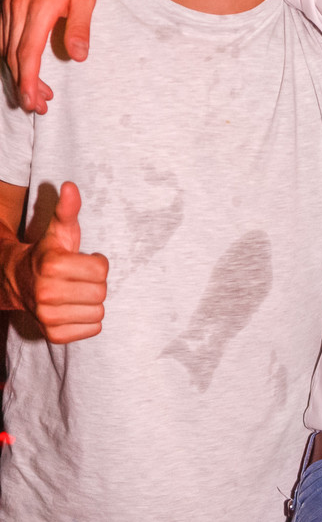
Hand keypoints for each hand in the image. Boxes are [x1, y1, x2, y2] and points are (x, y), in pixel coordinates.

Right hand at [1, 0, 101, 113]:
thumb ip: (80, 28)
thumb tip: (78, 57)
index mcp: (38, 8)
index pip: (28, 54)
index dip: (29, 82)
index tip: (34, 102)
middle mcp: (17, 6)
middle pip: (13, 56)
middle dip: (24, 85)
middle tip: (39, 107)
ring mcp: (11, 2)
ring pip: (6, 47)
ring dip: (18, 72)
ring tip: (36, 93)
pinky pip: (5, 34)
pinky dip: (12, 55)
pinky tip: (23, 66)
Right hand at [17, 182, 107, 343]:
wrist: (19, 282)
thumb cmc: (48, 253)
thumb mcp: (59, 230)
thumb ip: (68, 209)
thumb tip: (70, 186)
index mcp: (52, 265)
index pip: (102, 268)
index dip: (97, 262)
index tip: (82, 260)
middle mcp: (47, 293)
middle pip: (102, 292)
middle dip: (95, 283)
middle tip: (79, 278)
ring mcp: (48, 317)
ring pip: (99, 312)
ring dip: (92, 302)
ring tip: (75, 293)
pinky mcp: (54, 335)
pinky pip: (93, 329)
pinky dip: (87, 320)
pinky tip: (73, 308)